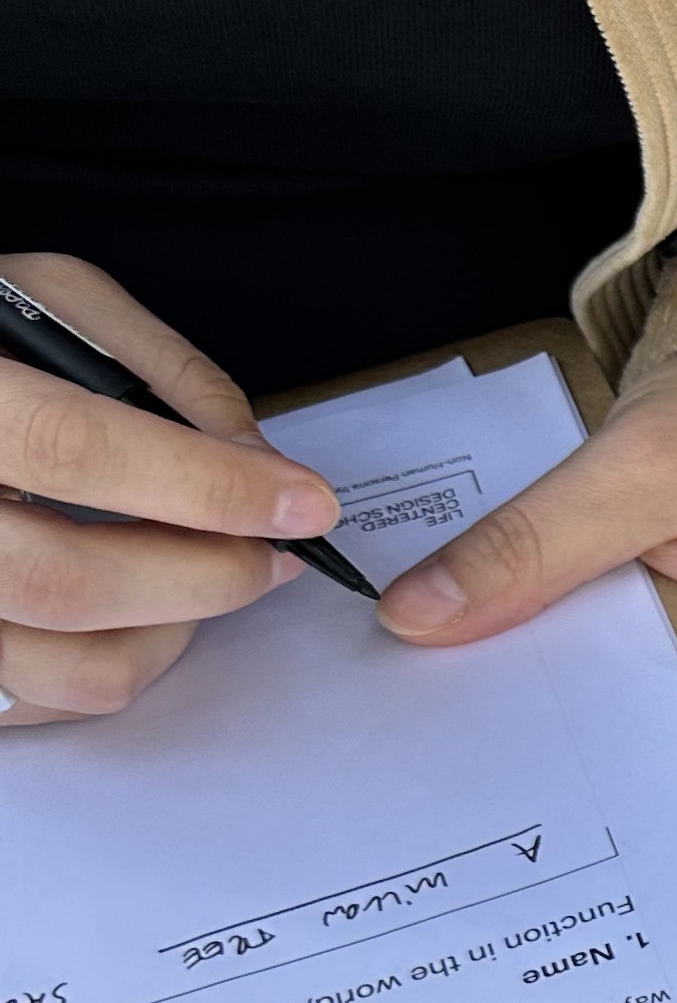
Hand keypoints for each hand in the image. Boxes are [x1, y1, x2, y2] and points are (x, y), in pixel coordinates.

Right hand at [0, 254, 341, 724]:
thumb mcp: (49, 302)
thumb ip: (162, 372)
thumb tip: (260, 460)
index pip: (78, 452)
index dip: (206, 486)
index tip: (304, 502)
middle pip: (71, 584)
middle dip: (206, 577)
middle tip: (272, 553)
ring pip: (68, 667)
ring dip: (172, 635)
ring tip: (207, 580)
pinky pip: (47, 701)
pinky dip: (118, 666)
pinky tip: (140, 611)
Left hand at [380, 349, 676, 740]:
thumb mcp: (641, 470)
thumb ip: (534, 544)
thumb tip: (419, 615)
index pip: (659, 774)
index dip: (562, 775)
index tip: (468, 761)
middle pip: (626, 748)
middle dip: (535, 736)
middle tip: (432, 725)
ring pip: (607, 702)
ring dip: (537, 682)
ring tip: (450, 681)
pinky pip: (604, 656)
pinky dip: (553, 639)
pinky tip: (494, 626)